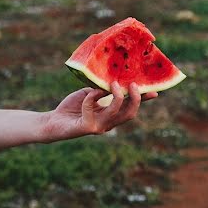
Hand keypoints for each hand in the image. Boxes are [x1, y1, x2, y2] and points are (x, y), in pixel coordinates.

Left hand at [43, 81, 157, 141]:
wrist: (52, 121)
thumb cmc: (72, 107)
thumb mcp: (91, 93)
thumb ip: (103, 89)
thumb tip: (115, 79)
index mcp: (112, 115)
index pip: (132, 108)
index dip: (144, 100)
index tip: (155, 91)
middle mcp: (109, 123)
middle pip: (130, 113)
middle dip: (135, 99)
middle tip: (133, 84)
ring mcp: (99, 126)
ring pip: (117, 112)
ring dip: (117, 96)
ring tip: (113, 83)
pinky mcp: (87, 127)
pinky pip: (93, 107)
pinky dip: (91, 96)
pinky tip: (86, 93)